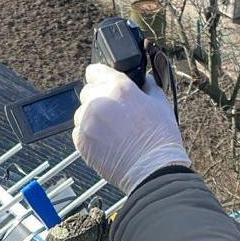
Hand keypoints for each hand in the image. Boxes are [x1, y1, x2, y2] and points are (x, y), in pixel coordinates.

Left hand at [72, 63, 189, 194]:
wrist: (152, 170)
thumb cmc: (159, 139)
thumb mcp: (160, 103)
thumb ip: (148, 86)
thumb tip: (144, 80)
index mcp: (118, 87)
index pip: (95, 70)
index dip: (101, 77)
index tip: (105, 83)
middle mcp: (98, 101)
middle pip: (87, 92)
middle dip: (99, 98)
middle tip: (116, 113)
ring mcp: (87, 122)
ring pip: (82, 112)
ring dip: (93, 118)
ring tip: (113, 131)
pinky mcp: (81, 141)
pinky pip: (79, 131)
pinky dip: (89, 135)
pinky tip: (107, 142)